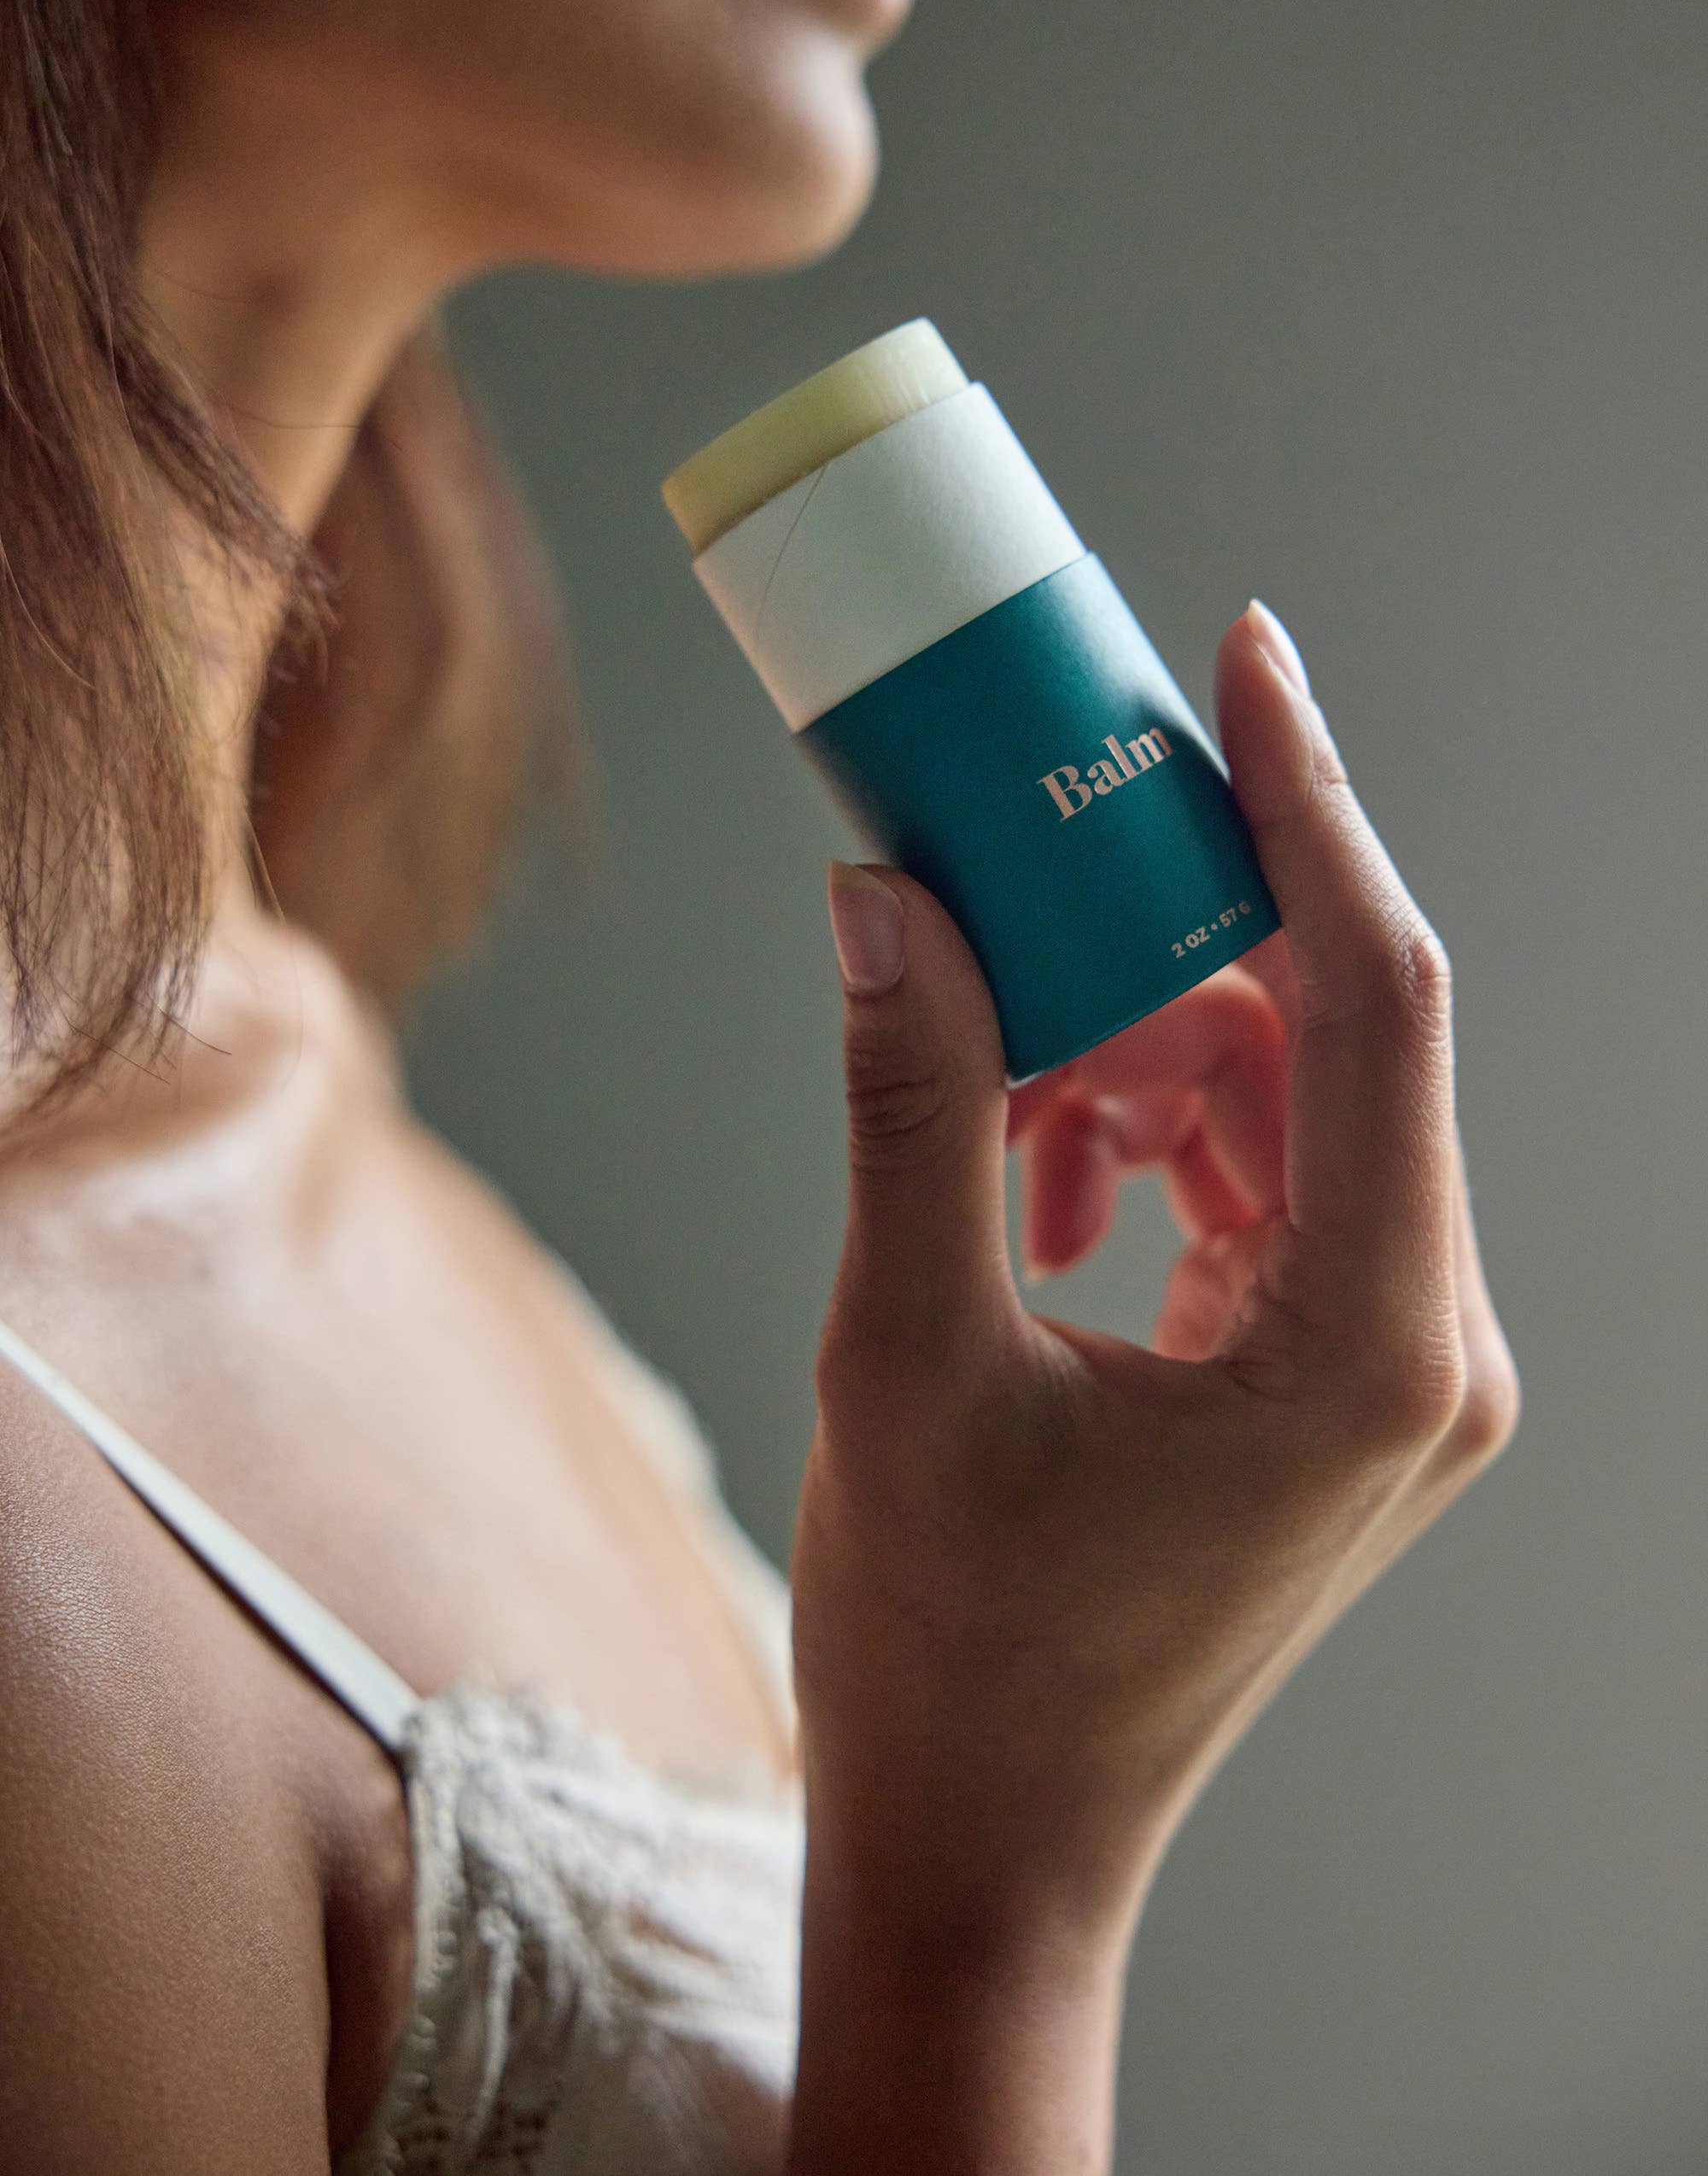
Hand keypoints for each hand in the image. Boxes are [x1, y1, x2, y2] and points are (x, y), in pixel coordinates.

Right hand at [788, 601, 1519, 1961]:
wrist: (993, 1851)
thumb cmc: (957, 1652)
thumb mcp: (909, 1355)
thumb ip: (913, 1103)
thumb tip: (884, 896)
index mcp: (1371, 1343)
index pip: (1374, 996)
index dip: (1308, 804)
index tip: (1243, 660)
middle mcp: (1428, 1348)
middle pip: (1320, 1041)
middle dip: (1156, 948)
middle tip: (1016, 860)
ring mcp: (1394, 1372)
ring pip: (1281, 1109)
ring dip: (1127, 1067)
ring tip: (990, 1123)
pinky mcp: (1339, 1385)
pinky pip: (1262, 1189)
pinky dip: (1144, 1151)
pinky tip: (1031, 1200)